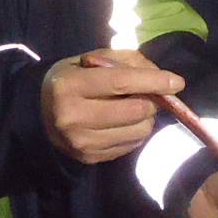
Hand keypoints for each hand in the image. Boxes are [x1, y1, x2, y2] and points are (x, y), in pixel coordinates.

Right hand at [43, 49, 182, 164]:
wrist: (40, 115)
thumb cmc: (71, 81)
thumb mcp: (89, 60)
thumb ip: (124, 60)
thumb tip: (159, 75)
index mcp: (70, 85)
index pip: (120, 82)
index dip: (153, 81)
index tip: (177, 81)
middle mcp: (73, 116)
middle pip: (134, 110)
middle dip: (151, 101)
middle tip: (149, 94)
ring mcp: (81, 141)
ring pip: (137, 131)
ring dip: (146, 118)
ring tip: (134, 108)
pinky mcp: (90, 158)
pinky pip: (131, 145)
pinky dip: (136, 132)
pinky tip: (124, 123)